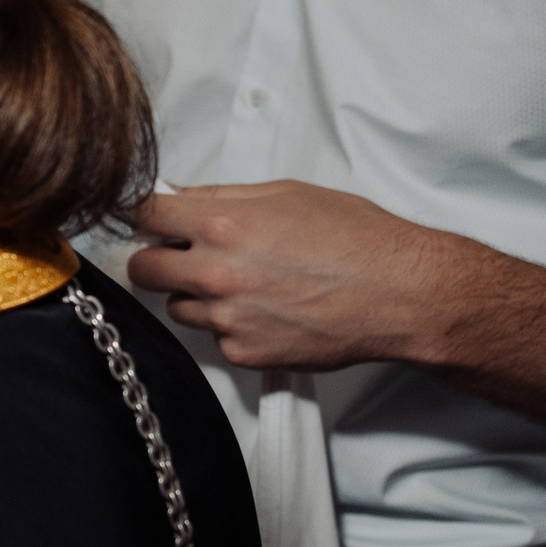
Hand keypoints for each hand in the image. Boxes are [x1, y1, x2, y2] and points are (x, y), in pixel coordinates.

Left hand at [131, 180, 545, 442]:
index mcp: (222, 225)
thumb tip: (180, 198)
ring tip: (245, 284)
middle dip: (158, 260)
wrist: (401, 294)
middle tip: (183, 256)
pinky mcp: (243, 352)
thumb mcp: (288, 194)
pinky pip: (215, 337)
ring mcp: (228, 318)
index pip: (145, 217)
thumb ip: (223, 198)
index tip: (156, 222)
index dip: (149, 217)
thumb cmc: (357, 238)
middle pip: (144, 270)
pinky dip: (231, 325)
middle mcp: (216, 274)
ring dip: (196, 295)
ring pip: (177, 307)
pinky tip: (268, 310)